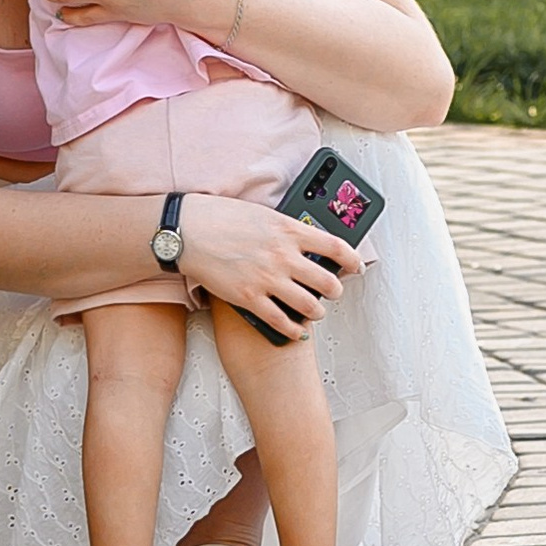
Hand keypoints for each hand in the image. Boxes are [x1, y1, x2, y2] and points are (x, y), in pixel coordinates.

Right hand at [173, 192, 357, 336]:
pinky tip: (296, 331)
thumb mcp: (263, 214)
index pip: (337, 247)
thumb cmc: (221, 217)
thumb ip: (287, 229)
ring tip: (316, 311)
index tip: (357, 266)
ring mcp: (268, 280)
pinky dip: (293, 330)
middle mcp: (284, 256)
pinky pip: (281, 322)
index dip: (353, 260)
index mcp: (289, 231)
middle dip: (336, 290)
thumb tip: (305, 241)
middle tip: (334, 291)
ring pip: (310, 306)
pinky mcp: (250, 299)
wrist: (188, 231)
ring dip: (318, 312)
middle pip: (328, 282)